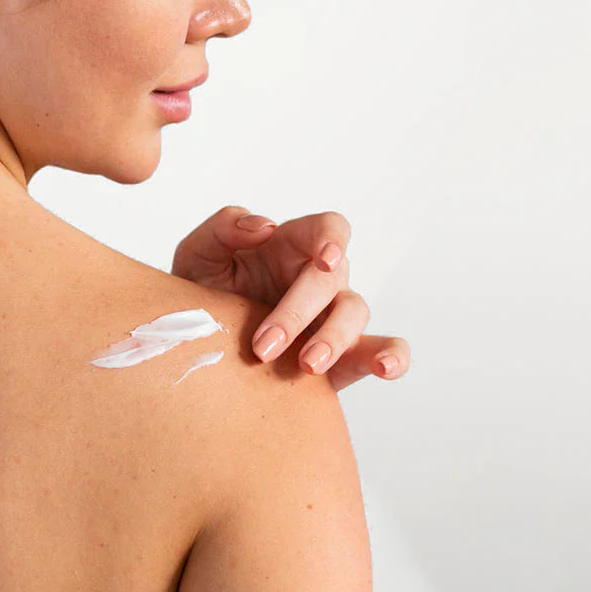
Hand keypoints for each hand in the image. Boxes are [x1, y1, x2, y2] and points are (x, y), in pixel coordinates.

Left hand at [170, 205, 410, 391]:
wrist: (198, 347)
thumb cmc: (203, 292)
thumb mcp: (198, 254)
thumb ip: (223, 228)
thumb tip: (265, 225)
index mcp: (291, 246)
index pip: (328, 229)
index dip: (332, 238)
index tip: (325, 258)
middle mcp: (319, 278)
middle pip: (331, 280)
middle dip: (298, 312)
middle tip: (263, 346)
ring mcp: (333, 316)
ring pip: (356, 314)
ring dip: (334, 338)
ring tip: (306, 366)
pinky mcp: (343, 357)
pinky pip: (381, 350)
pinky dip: (392, 356)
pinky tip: (384, 366)